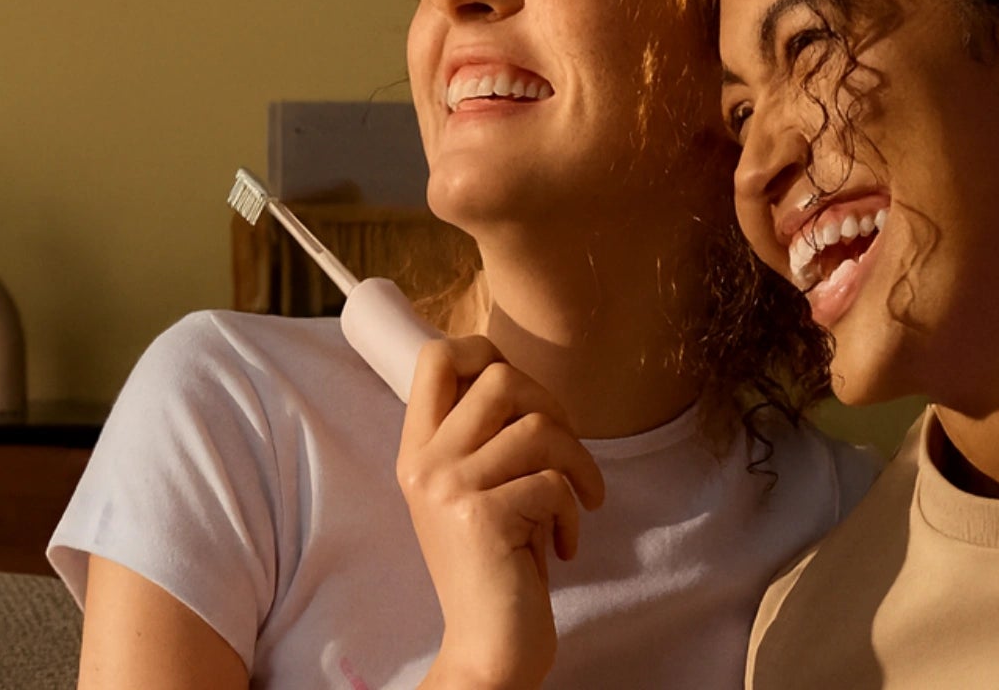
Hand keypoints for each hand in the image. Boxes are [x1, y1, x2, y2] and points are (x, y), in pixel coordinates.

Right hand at [397, 336, 605, 689]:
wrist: (486, 647)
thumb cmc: (494, 569)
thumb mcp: (472, 494)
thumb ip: (482, 441)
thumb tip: (520, 380)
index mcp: (418, 452)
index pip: (436, 359)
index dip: (487, 352)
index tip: (524, 394)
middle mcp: (426, 464)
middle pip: (499, 376)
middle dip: (552, 405)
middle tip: (566, 452)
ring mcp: (450, 489)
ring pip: (538, 426)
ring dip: (578, 463)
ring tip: (580, 500)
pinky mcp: (483, 517)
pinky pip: (552, 482)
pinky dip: (573, 512)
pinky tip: (563, 545)